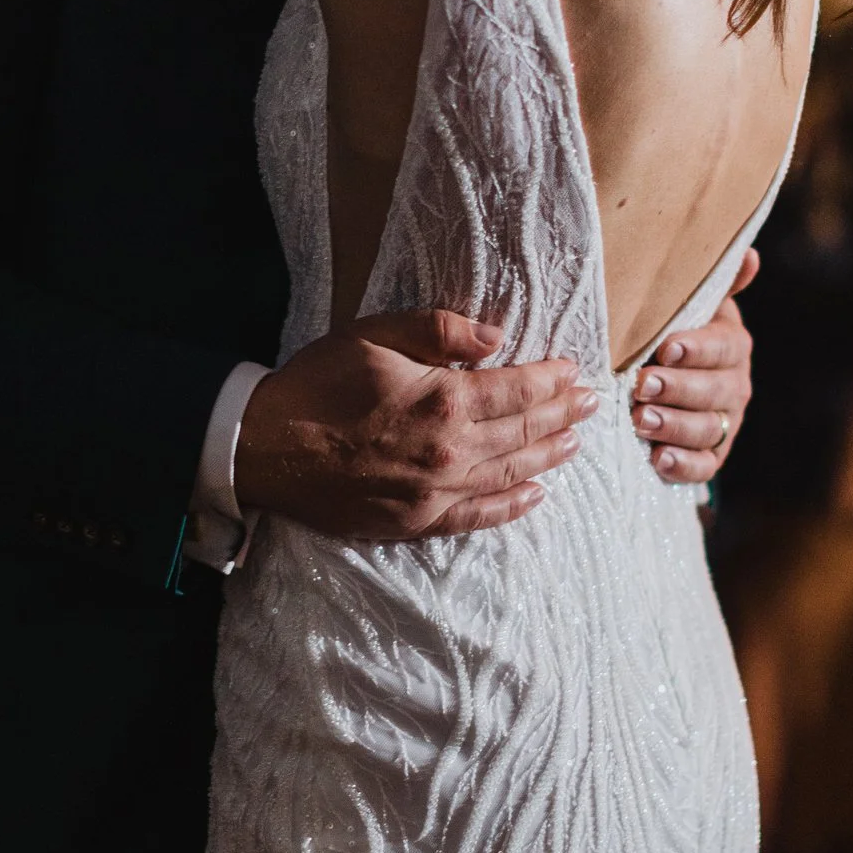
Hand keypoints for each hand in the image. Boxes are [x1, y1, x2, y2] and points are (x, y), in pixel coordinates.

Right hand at [235, 310, 599, 538]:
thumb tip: (495, 339)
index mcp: (442, 401)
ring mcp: (434, 493)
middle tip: (590, 404)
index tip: (574, 372)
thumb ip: (438, 331)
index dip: (551, 380)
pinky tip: (535, 495)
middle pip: (522, 433)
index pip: (517, 390)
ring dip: (547, 457)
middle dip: (560, 415)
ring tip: (574, 442)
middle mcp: (448, 452)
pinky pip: (477, 517)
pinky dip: (511, 506)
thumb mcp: (374, 335)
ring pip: (509, 475)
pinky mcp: (415, 522)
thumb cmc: (316, 384)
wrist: (263, 449)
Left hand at [630, 248, 757, 483]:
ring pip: (708, 428)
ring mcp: (726, 422)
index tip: (666, 348)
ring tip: (640, 421)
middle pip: (713, 391)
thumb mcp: (690, 305)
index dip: (696, 349)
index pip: (722, 347)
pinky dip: (684, 465)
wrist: (674, 377)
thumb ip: (714, 284)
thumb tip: (749, 256)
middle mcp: (734, 385)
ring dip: (674, 426)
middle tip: (640, 386)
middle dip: (676, 389)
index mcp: (731, 344)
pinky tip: (659, 460)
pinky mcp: (712, 455)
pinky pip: (705, 465)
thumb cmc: (675, 332)